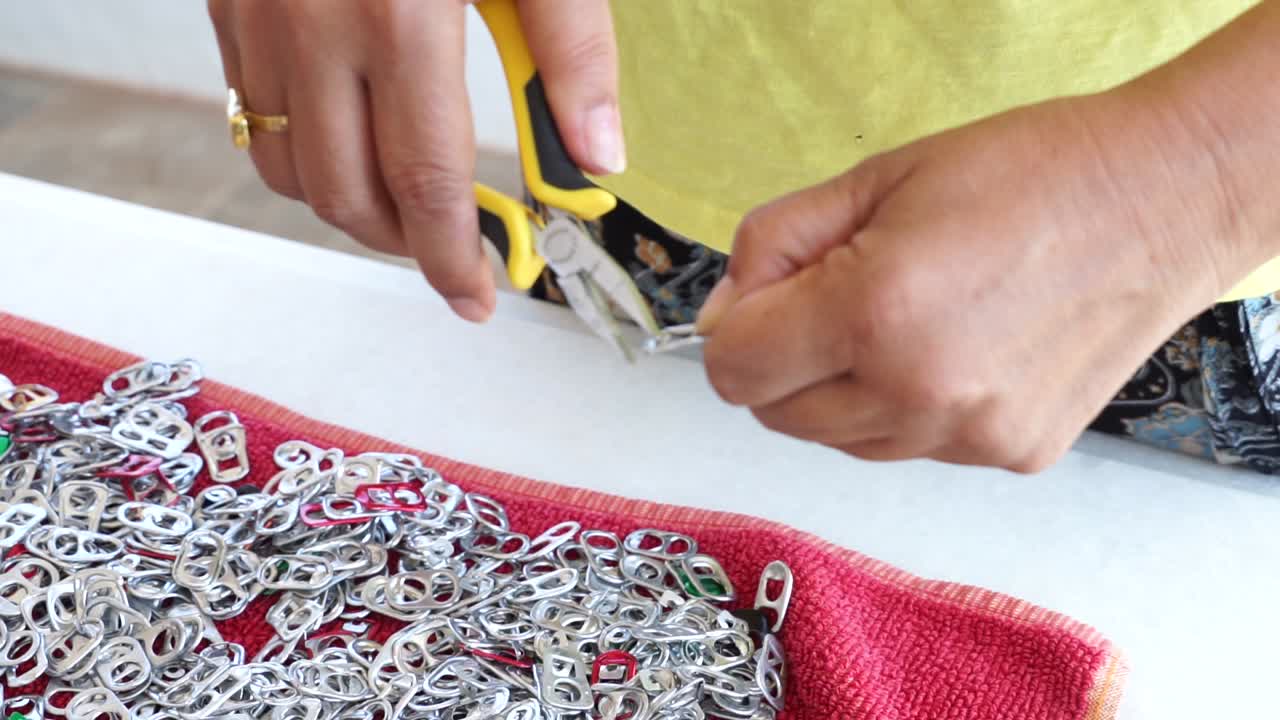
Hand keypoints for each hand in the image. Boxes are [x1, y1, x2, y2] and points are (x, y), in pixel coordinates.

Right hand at [207, 0, 624, 321]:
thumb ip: (572, 50)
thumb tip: (596, 156)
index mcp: (399, 13)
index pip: (426, 181)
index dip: (452, 258)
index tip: (479, 299)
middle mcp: (313, 23)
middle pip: (348, 194)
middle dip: (407, 245)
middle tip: (457, 250)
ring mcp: (259, 14)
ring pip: (289, 167)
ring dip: (352, 208)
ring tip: (410, 206)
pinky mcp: (229, 1)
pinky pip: (255, 114)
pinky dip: (305, 153)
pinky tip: (355, 141)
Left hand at [698, 92, 1245, 471]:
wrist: (1160, 202)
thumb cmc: (1020, 172)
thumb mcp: (872, 180)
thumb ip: (771, 248)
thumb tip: (716, 318)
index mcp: (871, 314)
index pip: (732, 370)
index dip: (735, 329)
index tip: (769, 296)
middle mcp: (915, 394)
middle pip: (777, 416)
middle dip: (783, 361)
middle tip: (839, 298)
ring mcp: (966, 436)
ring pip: (840, 439)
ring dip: (843, 390)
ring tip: (908, 320)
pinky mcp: (1008, 457)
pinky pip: (911, 447)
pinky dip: (907, 409)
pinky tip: (958, 349)